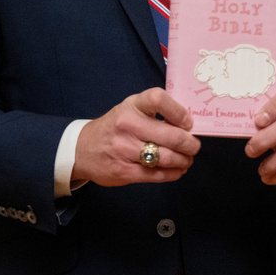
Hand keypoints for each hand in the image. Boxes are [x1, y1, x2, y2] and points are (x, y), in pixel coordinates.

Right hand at [72, 88, 200, 185]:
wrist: (81, 149)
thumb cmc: (115, 126)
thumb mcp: (131, 109)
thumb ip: (155, 113)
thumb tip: (188, 125)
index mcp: (132, 105)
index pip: (159, 99)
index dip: (179, 111)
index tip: (188, 122)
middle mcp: (128, 125)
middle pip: (171, 135)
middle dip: (190, 144)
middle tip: (194, 146)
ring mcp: (125, 149)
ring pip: (166, 157)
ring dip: (183, 160)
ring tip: (187, 159)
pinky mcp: (124, 171)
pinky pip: (156, 174)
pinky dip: (173, 173)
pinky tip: (178, 170)